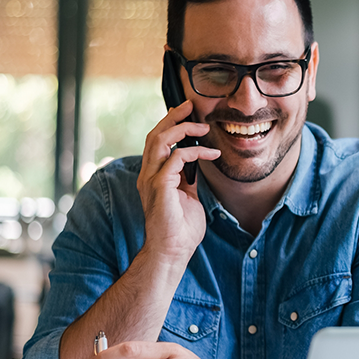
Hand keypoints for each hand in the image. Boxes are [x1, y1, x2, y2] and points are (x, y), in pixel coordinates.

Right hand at [137, 100, 219, 262]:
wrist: (173, 252)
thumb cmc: (181, 230)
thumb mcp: (187, 197)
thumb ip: (187, 179)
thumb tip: (196, 164)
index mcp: (153, 176)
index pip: (156, 142)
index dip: (170, 124)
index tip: (188, 114)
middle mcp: (148, 175)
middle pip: (154, 135)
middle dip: (173, 117)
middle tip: (190, 106)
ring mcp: (151, 180)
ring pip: (160, 140)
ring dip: (181, 129)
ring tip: (201, 126)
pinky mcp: (160, 186)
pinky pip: (175, 158)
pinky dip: (194, 152)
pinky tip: (210, 154)